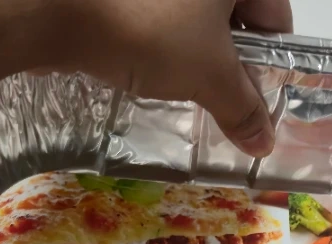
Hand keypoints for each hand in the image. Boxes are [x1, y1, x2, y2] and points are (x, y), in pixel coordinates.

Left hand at [36, 0, 291, 156]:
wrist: (55, 9)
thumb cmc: (150, 29)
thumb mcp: (208, 75)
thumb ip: (242, 108)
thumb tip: (264, 142)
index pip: (276, 13)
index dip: (272, 59)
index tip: (256, 96)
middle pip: (232, 12)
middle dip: (229, 56)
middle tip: (221, 98)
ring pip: (190, 12)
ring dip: (191, 47)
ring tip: (182, 85)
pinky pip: (153, 10)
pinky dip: (157, 35)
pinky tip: (147, 65)